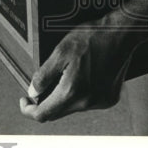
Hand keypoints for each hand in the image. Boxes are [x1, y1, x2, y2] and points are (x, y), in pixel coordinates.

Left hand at [19, 10, 146, 121]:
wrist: (123, 33)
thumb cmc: (93, 37)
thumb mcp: (61, 50)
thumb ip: (44, 75)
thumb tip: (33, 92)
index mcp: (72, 91)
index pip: (43, 114)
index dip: (29, 110)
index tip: (24, 100)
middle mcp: (87, 102)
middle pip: (57, 113)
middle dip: (46, 103)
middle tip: (40, 87)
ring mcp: (100, 102)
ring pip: (72, 107)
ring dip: (64, 97)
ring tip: (66, 75)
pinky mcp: (109, 98)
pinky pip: (87, 103)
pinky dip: (80, 94)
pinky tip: (82, 77)